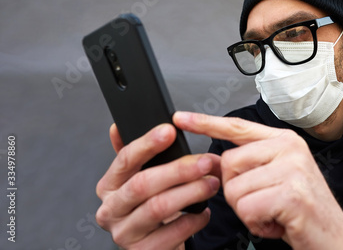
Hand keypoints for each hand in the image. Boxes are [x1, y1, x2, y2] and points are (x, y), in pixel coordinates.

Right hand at [95, 123, 220, 249]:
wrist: (158, 246)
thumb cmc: (151, 206)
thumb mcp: (140, 178)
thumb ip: (134, 155)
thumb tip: (118, 127)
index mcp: (109, 186)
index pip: (125, 159)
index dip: (148, 143)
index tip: (170, 131)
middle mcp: (111, 210)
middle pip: (143, 184)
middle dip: (178, 170)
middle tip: (205, 162)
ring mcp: (124, 234)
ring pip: (159, 207)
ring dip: (191, 193)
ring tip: (212, 184)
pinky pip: (173, 233)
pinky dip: (194, 220)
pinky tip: (204, 211)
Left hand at [174, 111, 342, 249]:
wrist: (333, 237)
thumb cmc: (301, 209)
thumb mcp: (278, 177)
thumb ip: (250, 164)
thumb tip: (215, 163)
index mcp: (283, 141)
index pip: (237, 127)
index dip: (206, 123)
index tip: (181, 118)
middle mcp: (288, 148)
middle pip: (227, 164)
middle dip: (237, 192)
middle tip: (264, 202)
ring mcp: (292, 168)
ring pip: (234, 190)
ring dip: (247, 212)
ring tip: (272, 213)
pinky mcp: (291, 193)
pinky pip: (247, 209)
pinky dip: (256, 225)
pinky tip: (276, 223)